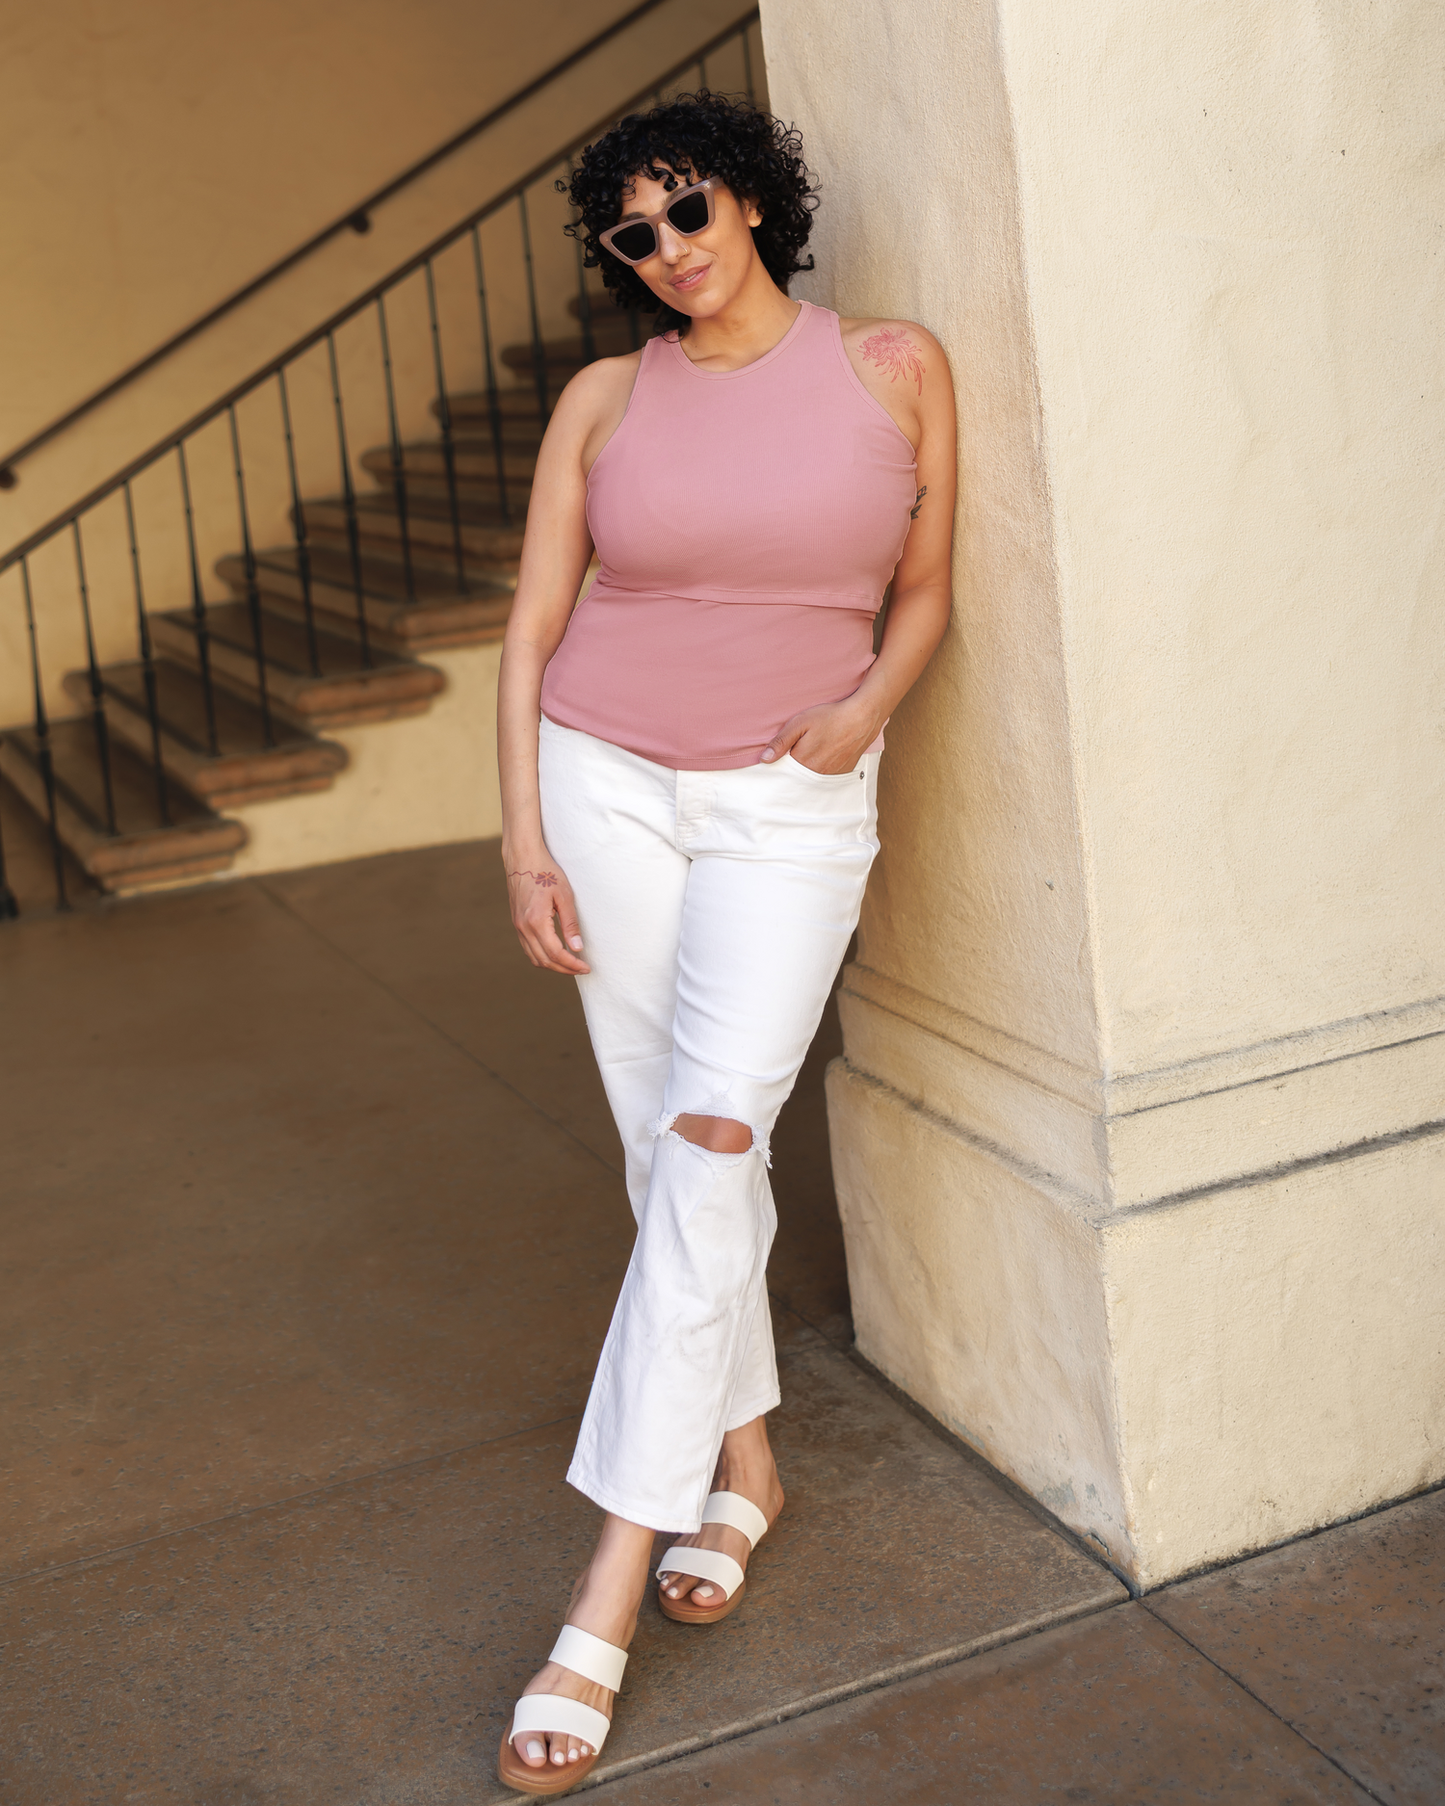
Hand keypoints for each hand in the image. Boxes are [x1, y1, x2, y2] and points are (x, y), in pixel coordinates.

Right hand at [505, 850, 590, 974]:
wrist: (522, 859)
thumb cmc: (546, 873)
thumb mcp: (564, 896)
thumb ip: (570, 924)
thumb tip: (577, 948)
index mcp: (536, 921)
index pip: (556, 953)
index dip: (572, 964)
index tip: (586, 968)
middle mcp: (523, 927)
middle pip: (545, 960)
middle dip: (564, 969)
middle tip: (582, 969)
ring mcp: (518, 927)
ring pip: (534, 957)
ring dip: (553, 966)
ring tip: (570, 965)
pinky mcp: (517, 923)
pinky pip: (528, 949)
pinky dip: (542, 957)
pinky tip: (555, 954)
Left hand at [759, 700, 878, 774]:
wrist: (862, 717)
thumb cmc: (831, 717)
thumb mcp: (801, 723)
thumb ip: (781, 742)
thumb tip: (765, 759)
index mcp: (803, 762)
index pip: (784, 770)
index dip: (781, 761)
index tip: (783, 753)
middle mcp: (816, 773)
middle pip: (798, 774)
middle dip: (794, 765)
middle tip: (802, 747)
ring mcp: (831, 774)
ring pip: (812, 775)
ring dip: (809, 766)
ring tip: (815, 749)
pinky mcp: (843, 771)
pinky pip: (827, 775)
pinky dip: (823, 767)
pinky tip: (826, 754)